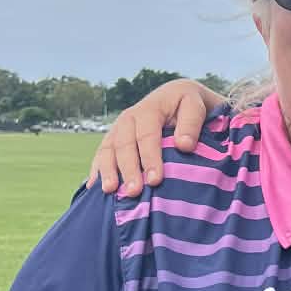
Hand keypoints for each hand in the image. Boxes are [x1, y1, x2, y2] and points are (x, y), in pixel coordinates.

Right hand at [87, 79, 226, 196]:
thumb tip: (183, 145)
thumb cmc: (190, 107)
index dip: (150, 158)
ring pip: (108, 149)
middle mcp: (130, 117)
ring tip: (110, 191)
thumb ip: (191, 123)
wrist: (178, 98)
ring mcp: (119, 129)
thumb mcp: (196, 106)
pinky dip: (97, 170)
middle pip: (124, 144)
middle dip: (128, 169)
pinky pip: (102, 155)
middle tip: (134, 192)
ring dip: (108, 171)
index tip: (156, 180)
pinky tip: (95, 188)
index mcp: (150, 108)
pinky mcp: (114, 140)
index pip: (147, 134)